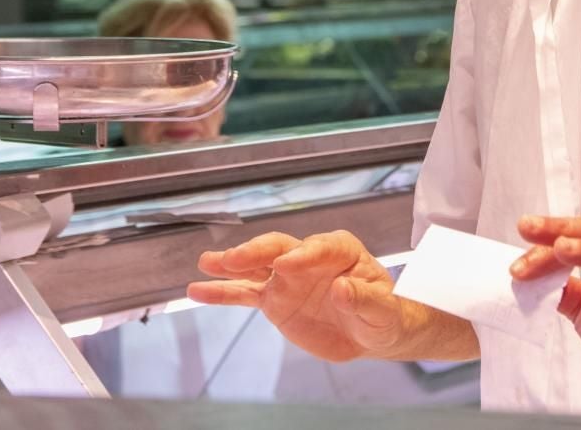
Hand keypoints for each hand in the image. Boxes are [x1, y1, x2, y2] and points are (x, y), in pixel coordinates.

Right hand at [187, 230, 404, 361]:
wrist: (370, 332)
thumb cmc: (382, 313)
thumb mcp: (382, 310)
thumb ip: (364, 299)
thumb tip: (341, 289)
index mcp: (340, 250)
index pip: (320, 247)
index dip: (303, 255)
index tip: (286, 265)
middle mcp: (308, 257)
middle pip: (280, 247)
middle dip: (259, 251)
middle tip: (238, 258)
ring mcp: (287, 278)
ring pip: (256, 267)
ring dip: (232, 264)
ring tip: (207, 262)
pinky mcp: (275, 299)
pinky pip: (245, 294)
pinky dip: (222, 292)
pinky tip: (198, 289)